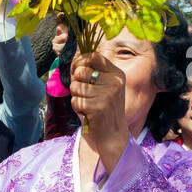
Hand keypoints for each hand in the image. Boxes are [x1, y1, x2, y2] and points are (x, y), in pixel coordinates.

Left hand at [70, 52, 127, 171]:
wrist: (113, 135)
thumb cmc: (104, 109)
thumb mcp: (105, 87)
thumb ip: (92, 73)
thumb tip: (74, 62)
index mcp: (116, 74)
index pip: (94, 56)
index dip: (80, 61)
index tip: (75, 69)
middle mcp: (114, 82)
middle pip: (81, 71)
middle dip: (76, 82)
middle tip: (83, 93)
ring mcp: (107, 94)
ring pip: (75, 86)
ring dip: (76, 97)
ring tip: (87, 104)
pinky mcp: (98, 107)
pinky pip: (75, 101)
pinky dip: (77, 108)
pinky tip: (87, 113)